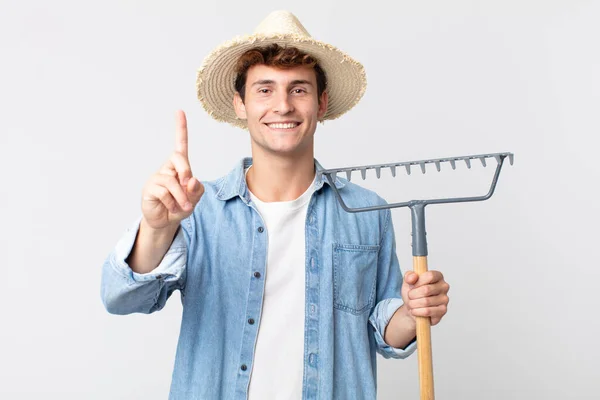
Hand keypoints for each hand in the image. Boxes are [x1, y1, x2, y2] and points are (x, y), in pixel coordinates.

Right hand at [141, 110, 203, 229]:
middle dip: (186, 170)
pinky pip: (164, 193)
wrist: (166, 222)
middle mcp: (167, 169)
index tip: (179, 111)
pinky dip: (172, 204)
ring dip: (182, 198)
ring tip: (183, 208)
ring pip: (172, 182)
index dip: (180, 128)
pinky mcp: (149, 189)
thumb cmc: (180, 206)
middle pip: (178, 157)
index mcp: (179, 167)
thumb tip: (192, 180)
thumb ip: (197, 190)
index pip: (180, 144)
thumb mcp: (194, 199)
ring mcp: (157, 178)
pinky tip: (171, 208)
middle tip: (189, 184)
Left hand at [401, 271, 449, 325]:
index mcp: (437, 276)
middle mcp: (444, 286)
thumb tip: (413, 277)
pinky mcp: (443, 310)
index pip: (430, 276)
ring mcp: (445, 299)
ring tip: (411, 304)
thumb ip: (409, 276)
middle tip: (409, 296)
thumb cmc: (412, 293)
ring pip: (426, 302)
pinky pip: (427, 311)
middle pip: (426, 290)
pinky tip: (415, 310)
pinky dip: (417, 312)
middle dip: (413, 294)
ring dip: (413, 304)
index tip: (412, 286)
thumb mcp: (407, 282)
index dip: (417, 282)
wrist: (411, 308)